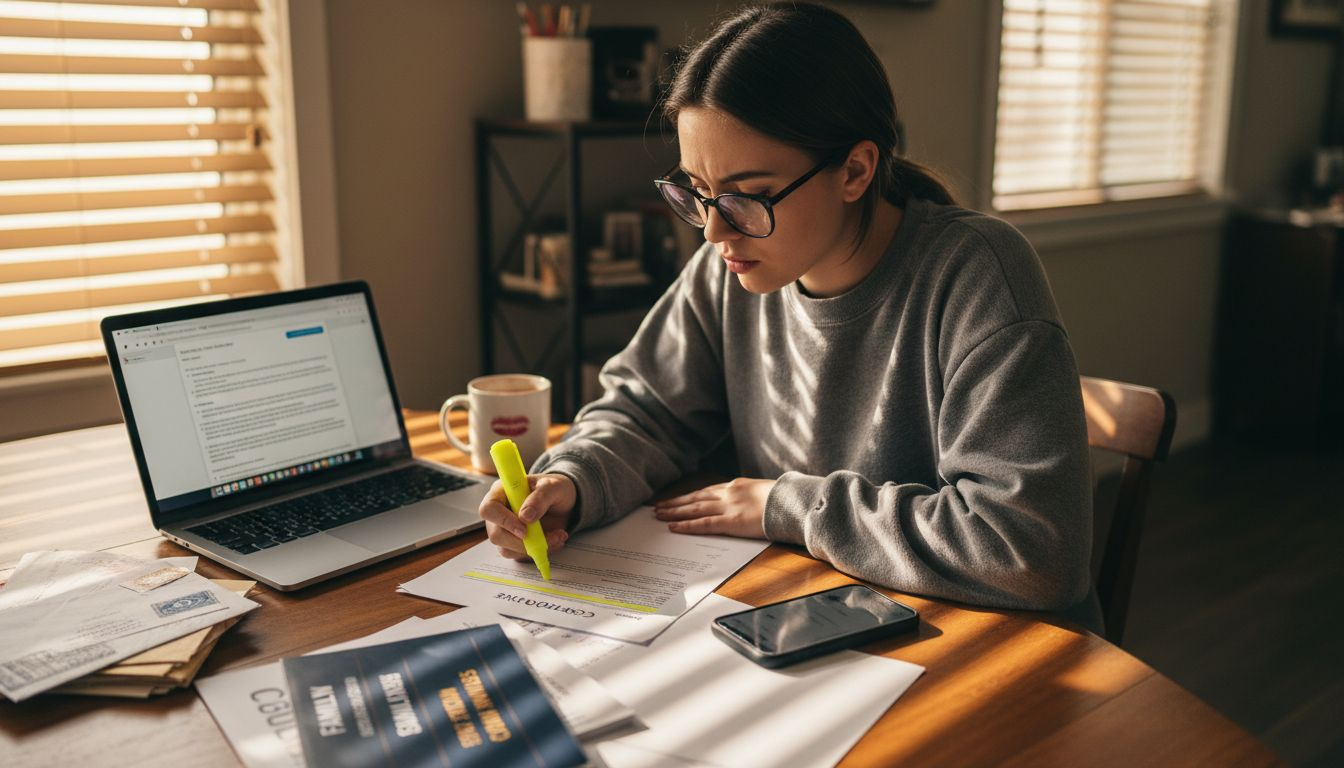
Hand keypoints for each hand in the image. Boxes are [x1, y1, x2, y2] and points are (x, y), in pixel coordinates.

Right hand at [478, 473, 576, 561]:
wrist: (562, 502)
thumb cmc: (553, 489)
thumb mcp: (552, 486)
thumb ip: (540, 498)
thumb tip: (525, 516)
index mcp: (501, 492)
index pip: (489, 509)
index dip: (504, 521)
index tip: (524, 530)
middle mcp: (498, 512)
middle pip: (496, 534)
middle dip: (522, 542)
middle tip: (547, 538)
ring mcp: (504, 529)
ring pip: (507, 549)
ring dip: (534, 547)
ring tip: (557, 536)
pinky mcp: (513, 543)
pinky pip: (519, 555)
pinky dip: (538, 551)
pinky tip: (554, 540)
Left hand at [652, 477, 774, 538]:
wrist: (794, 502)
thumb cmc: (785, 499)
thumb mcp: (765, 492)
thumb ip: (751, 496)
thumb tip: (749, 503)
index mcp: (737, 486)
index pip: (707, 491)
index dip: (690, 495)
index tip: (677, 498)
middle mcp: (728, 493)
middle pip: (696, 498)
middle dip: (676, 503)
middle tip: (658, 506)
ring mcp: (729, 507)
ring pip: (694, 509)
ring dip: (675, 512)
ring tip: (659, 515)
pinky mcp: (731, 521)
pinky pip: (704, 524)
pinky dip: (686, 525)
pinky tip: (673, 527)